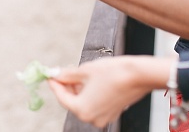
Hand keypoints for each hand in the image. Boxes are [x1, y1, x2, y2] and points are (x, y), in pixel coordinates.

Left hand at [47, 56, 173, 127]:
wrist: (139, 75)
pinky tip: (88, 81)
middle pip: (72, 102)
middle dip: (66, 86)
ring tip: (76, 73)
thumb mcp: (85, 71)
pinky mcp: (112, 113)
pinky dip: (89, 94)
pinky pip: (94, 104)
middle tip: (62, 72)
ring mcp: (103, 118)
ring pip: (83, 103)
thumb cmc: (113, 72)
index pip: (61, 97)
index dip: (54, 84)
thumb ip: (67, 75)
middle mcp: (91, 118)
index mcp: (82, 109)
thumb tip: (55, 74)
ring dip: (78, 89)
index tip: (49, 75)